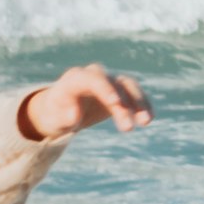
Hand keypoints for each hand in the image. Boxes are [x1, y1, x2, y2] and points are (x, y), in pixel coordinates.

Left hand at [11, 68, 149, 145]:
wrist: (59, 111)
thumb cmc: (55, 114)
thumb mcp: (55, 118)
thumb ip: (64, 116)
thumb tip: (74, 115)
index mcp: (75, 78)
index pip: (93, 79)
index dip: (105, 89)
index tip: (116, 103)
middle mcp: (94, 75)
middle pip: (113, 84)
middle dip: (123, 104)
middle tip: (128, 129)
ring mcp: (107, 81)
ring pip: (128, 86)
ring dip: (139, 102)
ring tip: (146, 122)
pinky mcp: (118, 90)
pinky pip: (133, 94)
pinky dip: (142, 104)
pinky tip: (148, 118)